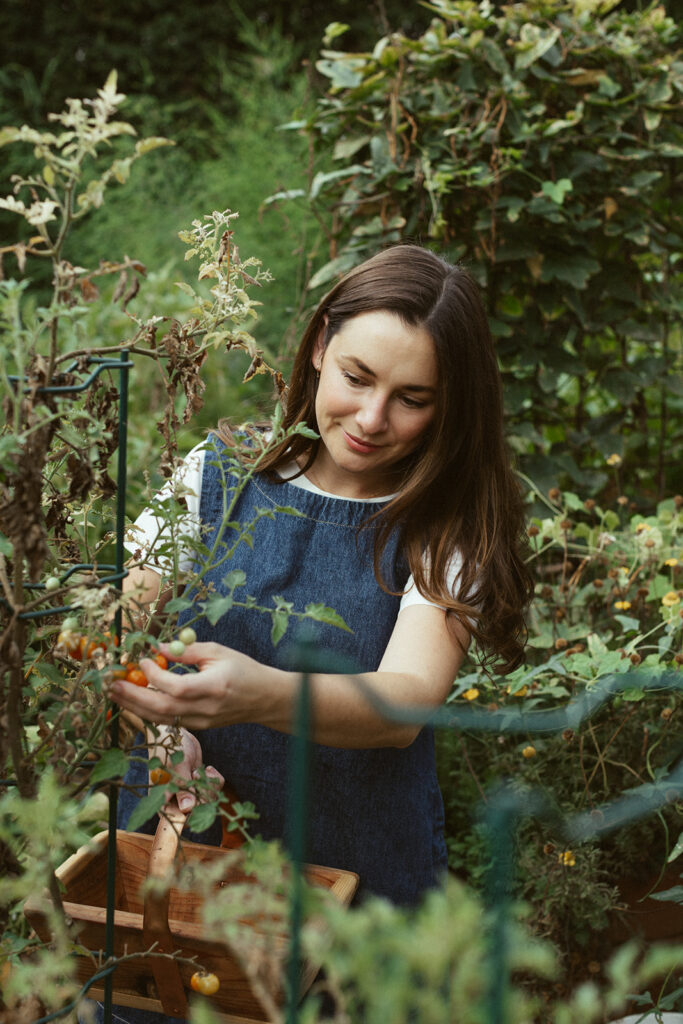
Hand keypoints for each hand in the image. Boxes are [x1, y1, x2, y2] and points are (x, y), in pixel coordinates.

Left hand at [106, 640, 266, 731]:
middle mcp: (206, 708)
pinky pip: (168, 722)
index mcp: (214, 686)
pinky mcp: (198, 727)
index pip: (178, 687)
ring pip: (161, 719)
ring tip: (116, 693)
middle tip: (112, 684)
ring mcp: (201, 722)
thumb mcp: (218, 651)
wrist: (263, 698)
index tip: (142, 661)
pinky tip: (135, 701)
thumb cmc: (243, 669)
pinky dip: (148, 712)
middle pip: (163, 708)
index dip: (155, 676)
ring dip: (135, 707)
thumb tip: (158, 648)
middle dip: (134, 697)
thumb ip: (187, 651)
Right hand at [149, 724, 223, 813]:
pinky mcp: (200, 786)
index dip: (190, 816)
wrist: (176, 733)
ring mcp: (189, 794)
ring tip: (199, 771)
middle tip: (195, 776)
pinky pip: (215, 790)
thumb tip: (187, 809)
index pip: (178, 820)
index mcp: (163, 801)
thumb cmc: (169, 747)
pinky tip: (207, 769)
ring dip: (209, 785)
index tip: (197, 801)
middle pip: (198, 812)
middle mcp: (175, 801)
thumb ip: (182, 787)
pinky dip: (214, 779)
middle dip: (203, 793)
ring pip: (209, 801)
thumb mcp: (176, 766)